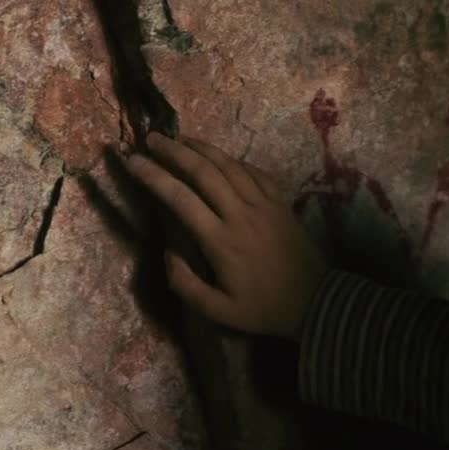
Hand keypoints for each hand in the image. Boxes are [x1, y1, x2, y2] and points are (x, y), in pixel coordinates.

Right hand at [121, 131, 327, 339]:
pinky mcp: (280, 201)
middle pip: (203, 171)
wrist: (315, 301)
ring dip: (202, 148)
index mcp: (220, 241)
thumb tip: (168, 252)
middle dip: (174, 151)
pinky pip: (253, 171)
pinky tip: (218, 156)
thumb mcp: (217, 311)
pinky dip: (232, 160)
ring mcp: (263, 203)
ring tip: (179, 138)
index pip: (180, 199)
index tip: (133, 161)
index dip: (154, 177)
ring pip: (228, 165)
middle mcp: (240, 214)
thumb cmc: (262, 309)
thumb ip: (185, 283)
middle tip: (152, 138)